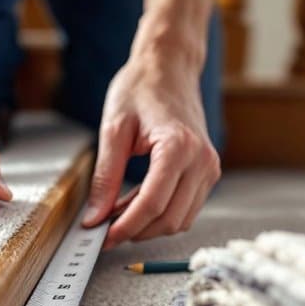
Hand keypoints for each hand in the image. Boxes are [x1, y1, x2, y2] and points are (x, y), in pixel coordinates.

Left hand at [81, 59, 220, 249]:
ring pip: (180, 220)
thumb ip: (104, 177)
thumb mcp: (113, 130)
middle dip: (135, 230)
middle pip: (169, 219)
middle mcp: (202, 160)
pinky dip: (160, 214)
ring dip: (148, 225)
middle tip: (104, 228)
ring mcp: (209, 168)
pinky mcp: (208, 172)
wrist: (169, 68)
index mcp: (178, 147)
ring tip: (117, 212)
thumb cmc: (141, 88)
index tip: (102, 237)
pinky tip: (135, 203)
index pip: (153, 205)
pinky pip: (186, 208)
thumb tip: (95, 217)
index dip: (125, 227)